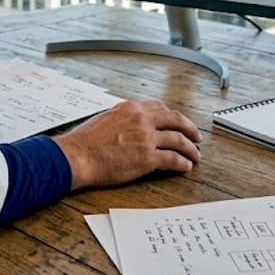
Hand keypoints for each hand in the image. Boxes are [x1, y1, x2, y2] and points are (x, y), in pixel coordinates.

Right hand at [52, 99, 201, 190]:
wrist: (77, 155)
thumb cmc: (85, 141)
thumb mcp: (105, 118)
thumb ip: (122, 118)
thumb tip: (130, 124)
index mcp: (131, 108)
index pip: (160, 108)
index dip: (173, 116)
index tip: (178, 122)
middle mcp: (142, 119)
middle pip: (176, 120)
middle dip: (190, 128)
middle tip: (196, 136)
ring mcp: (146, 138)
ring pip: (178, 140)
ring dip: (190, 148)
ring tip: (195, 155)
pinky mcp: (147, 158)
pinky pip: (173, 159)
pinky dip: (182, 163)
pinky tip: (185, 166)